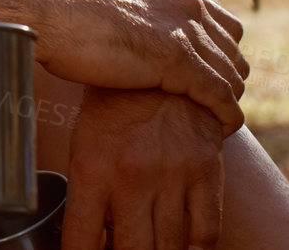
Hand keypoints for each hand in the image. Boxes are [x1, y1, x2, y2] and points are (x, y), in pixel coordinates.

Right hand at [35, 0, 248, 134]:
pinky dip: (226, 117)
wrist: (46, 14)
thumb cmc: (68, 19)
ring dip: (228, 104)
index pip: (228, 28)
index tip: (211, 82)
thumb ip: (145, 23)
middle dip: (229, 84)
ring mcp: (184, 31)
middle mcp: (187, 5)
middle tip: (213, 109)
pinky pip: (220, 96)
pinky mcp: (177, 58)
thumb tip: (146, 44)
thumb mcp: (119, 11)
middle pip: (234, 54)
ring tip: (215, 123)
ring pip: (232, 77)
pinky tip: (219, 130)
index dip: (224, 58)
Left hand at [62, 87, 224, 249]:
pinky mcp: (206, 171)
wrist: (157, 59)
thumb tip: (87, 233)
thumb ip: (87, 187)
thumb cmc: (113, 104)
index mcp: (92, 166)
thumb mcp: (84, 140)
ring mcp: (172, 175)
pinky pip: (206, 230)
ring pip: (169, 247)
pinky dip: (196, 248)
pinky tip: (183, 248)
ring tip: (146, 249)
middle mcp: (132, 175)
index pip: (82, 238)